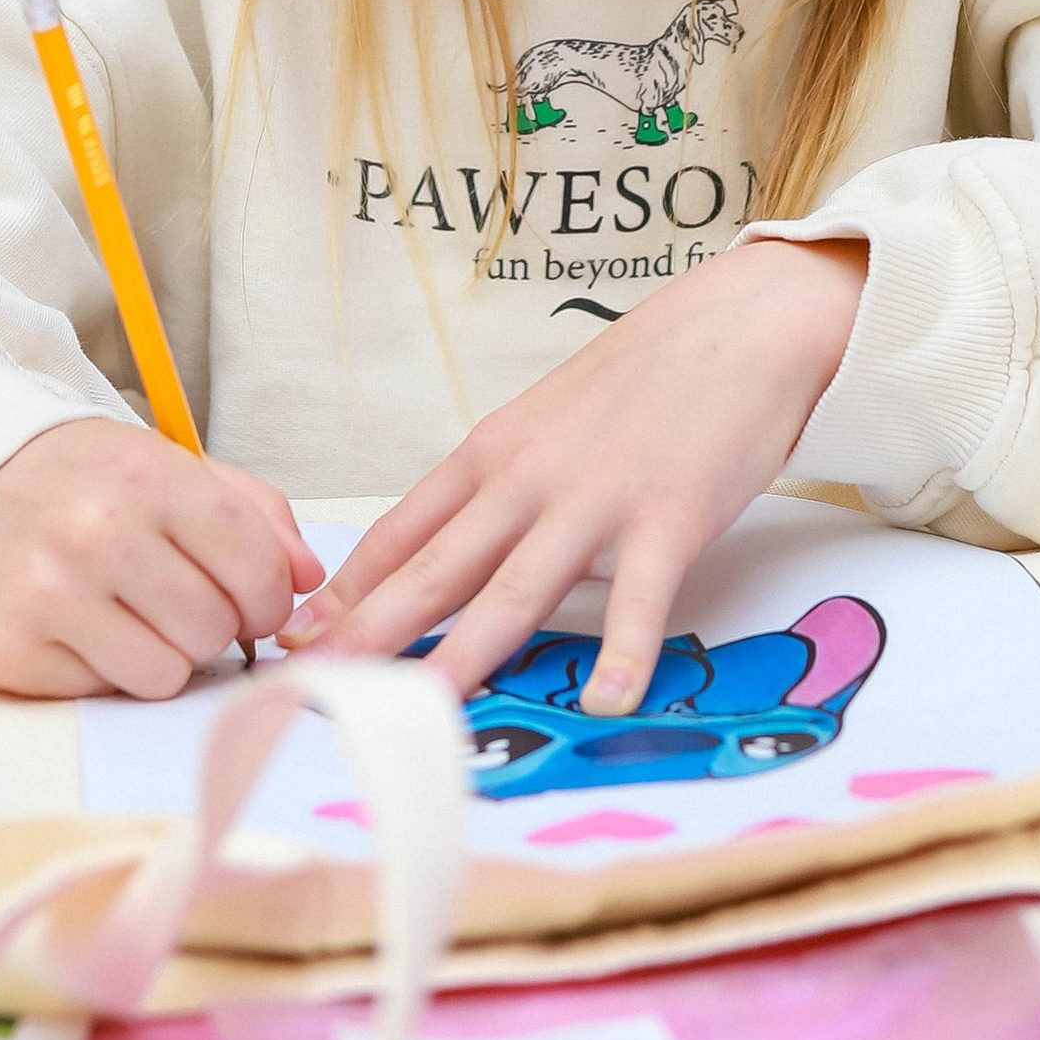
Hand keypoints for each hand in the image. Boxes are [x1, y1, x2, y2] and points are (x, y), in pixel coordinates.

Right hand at [0, 418, 322, 699]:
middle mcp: (98, 530)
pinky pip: (104, 692)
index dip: (267, 598)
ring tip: (127, 617)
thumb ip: (251, 512)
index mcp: (146, 475)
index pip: (255, 566)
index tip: (250, 601)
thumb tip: (308, 576)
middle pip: (215, 629)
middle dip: (210, 626)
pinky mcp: (10, 649)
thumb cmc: (76, 481)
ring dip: (160, 655)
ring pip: (166, 674)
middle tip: (174, 603)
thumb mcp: (164, 465)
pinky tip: (78, 629)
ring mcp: (49, 592)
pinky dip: (103, 671)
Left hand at [284, 236, 866, 711]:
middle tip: (315, 684)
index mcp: (492, 454)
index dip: (349, 591)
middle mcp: (528, 479)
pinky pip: (641, 599)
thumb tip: (448, 552)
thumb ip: (499, 486)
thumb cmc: (643, 379)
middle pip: (437, 570)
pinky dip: (623, 653)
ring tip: (423, 714)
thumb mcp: (546, 422)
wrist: (737, 325)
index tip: (302, 638)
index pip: (401, 533)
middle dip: (371, 633)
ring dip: (465, 657)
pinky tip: (604, 702)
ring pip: (516, 592)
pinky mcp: (669, 518)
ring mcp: (596, 500)